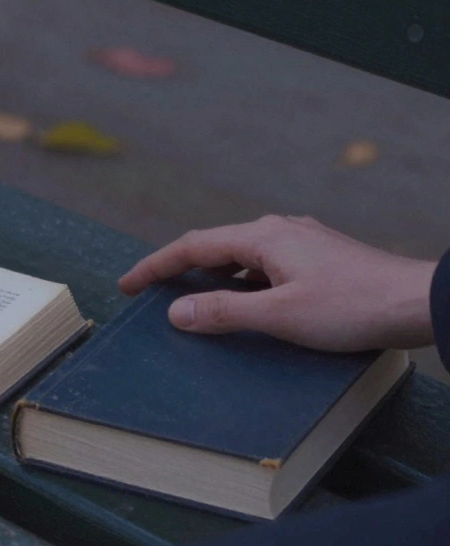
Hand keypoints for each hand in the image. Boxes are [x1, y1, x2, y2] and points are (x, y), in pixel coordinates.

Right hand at [117, 215, 435, 351]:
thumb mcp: (279, 316)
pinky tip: (248, 303)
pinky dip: (243, 281)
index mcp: (262, 237)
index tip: (128, 284)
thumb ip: (224, 312)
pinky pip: (265, 264)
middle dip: (180, 269)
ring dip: (214, 276)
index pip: (192, 247)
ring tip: (195, 301)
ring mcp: (301, 242)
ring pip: (242, 256)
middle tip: (153, 292)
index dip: (155, 266)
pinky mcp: (319, 257)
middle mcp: (279, 230)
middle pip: (215, 246)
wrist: (417, 301)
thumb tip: (178, 311)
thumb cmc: (353, 306)